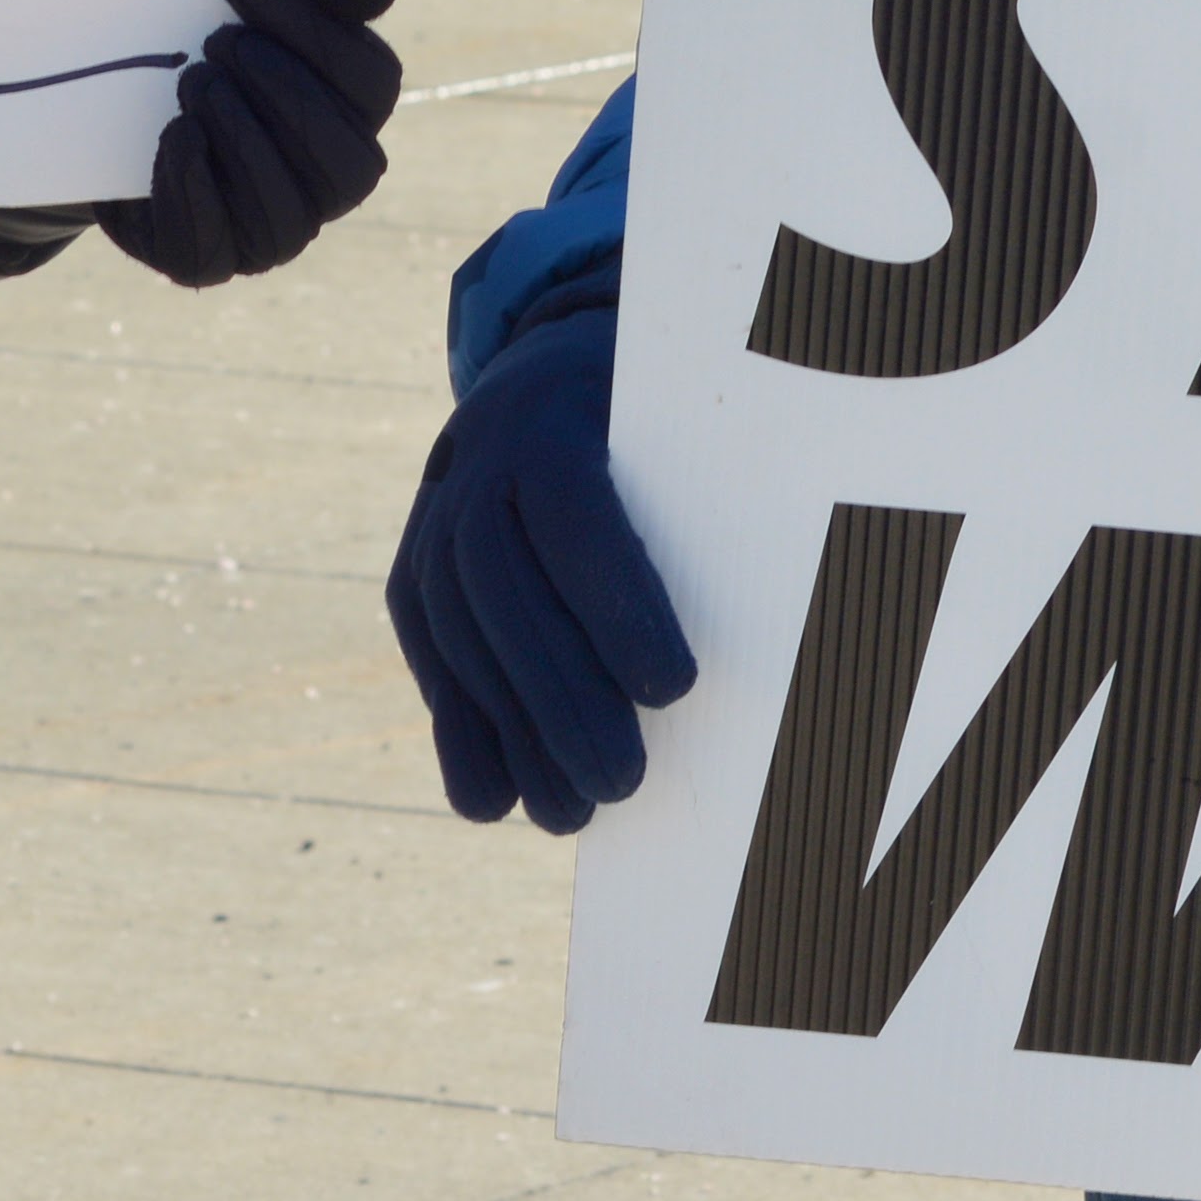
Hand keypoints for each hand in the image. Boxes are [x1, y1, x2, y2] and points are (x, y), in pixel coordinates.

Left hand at [93, 0, 407, 284]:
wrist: (124, 77)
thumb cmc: (220, 19)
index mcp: (359, 108)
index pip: (374, 81)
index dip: (312, 28)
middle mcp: (332, 178)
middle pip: (346, 161)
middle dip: (281, 91)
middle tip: (218, 41)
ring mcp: (275, 227)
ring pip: (285, 215)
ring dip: (240, 138)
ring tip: (195, 82)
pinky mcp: (208, 256)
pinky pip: (211, 252)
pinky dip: (192, 189)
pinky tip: (176, 132)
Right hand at [387, 300, 694, 829]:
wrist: (536, 387)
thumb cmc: (647, 425)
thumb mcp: (679, 426)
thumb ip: (712, 490)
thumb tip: (789, 584)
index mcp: (551, 422)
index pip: (575, 516)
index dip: (618, 605)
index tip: (674, 687)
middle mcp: (477, 470)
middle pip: (507, 592)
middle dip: (563, 697)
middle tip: (622, 781)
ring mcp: (433, 526)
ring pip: (461, 637)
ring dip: (514, 735)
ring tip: (573, 813)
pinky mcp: (411, 582)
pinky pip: (430, 662)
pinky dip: (459, 737)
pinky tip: (493, 803)